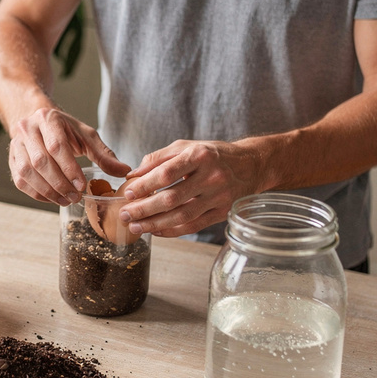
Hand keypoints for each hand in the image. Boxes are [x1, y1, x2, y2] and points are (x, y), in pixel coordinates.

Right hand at [8, 107, 130, 205]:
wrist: (38, 122)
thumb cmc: (66, 130)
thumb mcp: (86, 136)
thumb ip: (104, 154)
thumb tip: (124, 171)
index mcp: (48, 118)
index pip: (56, 146)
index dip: (69, 169)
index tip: (81, 186)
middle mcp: (27, 129)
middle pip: (40, 161)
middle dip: (59, 183)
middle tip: (75, 197)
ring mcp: (16, 145)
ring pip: (27, 173)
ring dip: (47, 191)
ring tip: (65, 201)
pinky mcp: (11, 160)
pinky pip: (21, 181)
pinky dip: (37, 194)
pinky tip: (53, 199)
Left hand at [117, 139, 263, 237]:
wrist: (251, 165)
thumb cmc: (213, 154)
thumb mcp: (186, 146)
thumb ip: (158, 159)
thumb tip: (132, 176)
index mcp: (200, 156)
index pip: (167, 173)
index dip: (146, 185)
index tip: (129, 193)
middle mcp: (212, 177)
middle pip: (172, 198)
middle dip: (145, 209)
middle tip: (125, 215)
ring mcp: (219, 197)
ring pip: (182, 216)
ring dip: (155, 224)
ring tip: (136, 227)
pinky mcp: (222, 213)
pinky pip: (193, 226)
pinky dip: (172, 231)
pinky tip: (156, 231)